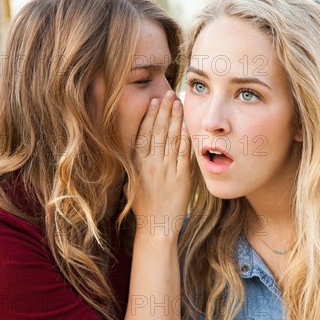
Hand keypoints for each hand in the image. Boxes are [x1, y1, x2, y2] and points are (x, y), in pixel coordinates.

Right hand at [131, 91, 190, 236]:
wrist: (156, 225)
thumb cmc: (144, 205)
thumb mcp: (132, 181)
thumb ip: (137, 162)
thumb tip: (140, 144)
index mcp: (137, 163)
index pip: (143, 133)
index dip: (149, 115)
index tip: (154, 101)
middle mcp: (150, 164)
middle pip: (157, 131)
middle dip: (164, 110)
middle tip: (168, 93)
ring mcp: (166, 170)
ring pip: (170, 139)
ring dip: (175, 119)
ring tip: (178, 103)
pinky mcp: (181, 178)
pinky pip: (183, 154)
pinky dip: (184, 138)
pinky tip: (186, 125)